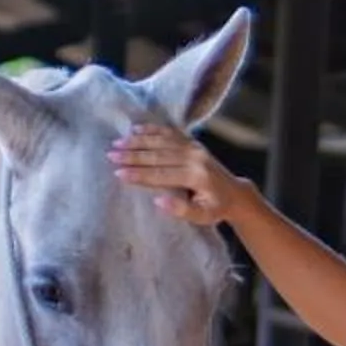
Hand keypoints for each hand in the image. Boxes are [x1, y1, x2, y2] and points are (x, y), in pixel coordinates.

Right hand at [109, 123, 250, 228]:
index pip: (161, 174)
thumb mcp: (203, 216)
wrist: (235, 194)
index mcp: (196, 176)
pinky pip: (170, 133)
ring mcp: (194, 147)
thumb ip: (182, 210)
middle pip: (158, 155)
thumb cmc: (215, 209)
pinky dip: (152, 129)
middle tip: (111, 155)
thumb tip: (158, 201)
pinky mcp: (193, 143)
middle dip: (133, 155)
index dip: (139, 174)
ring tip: (117, 142)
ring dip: (138, 140)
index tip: (118, 173)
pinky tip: (136, 128)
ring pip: (161, 141)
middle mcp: (194, 157)